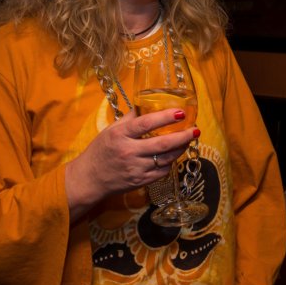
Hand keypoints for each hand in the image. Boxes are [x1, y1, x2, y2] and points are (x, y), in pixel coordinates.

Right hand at [65, 108, 195, 220]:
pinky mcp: (140, 181)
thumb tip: (148, 102)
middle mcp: (128, 152)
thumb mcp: (111, 130)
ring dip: (181, 149)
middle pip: (162, 144)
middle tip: (195, 129)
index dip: (165, 117)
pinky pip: (162, 171)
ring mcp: (135, 168)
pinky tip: (175, 154)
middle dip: (183, 136)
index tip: (181, 113)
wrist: (90, 179)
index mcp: (119, 135)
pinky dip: (171, 162)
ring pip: (166, 158)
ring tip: (189, 139)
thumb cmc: (101, 150)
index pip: (145, 124)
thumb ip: (130, 118)